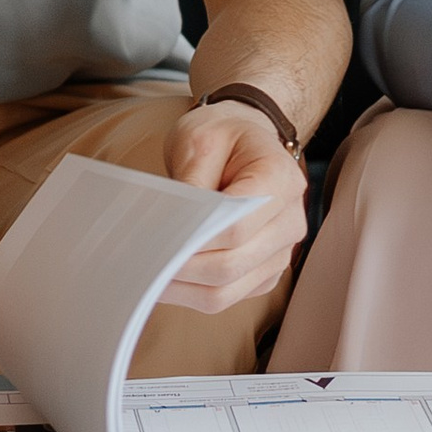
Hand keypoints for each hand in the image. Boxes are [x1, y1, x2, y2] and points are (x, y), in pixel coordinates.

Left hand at [154, 99, 305, 311]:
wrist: (244, 138)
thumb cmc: (223, 135)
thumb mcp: (201, 140)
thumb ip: (192, 185)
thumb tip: (173, 230)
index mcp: (282, 180)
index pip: (237, 227)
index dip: (195, 241)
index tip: (156, 243)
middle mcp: (290, 221)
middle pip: (232, 264)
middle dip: (182, 267)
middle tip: (140, 262)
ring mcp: (281, 251)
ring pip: (228, 290)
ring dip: (183, 288)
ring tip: (146, 275)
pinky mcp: (264, 271)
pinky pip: (229, 296)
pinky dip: (193, 292)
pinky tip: (167, 279)